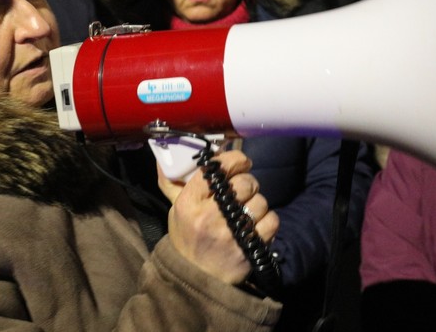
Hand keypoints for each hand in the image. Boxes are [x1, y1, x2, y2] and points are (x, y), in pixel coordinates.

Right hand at [158, 150, 278, 284]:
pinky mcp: (248, 248)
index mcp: (189, 202)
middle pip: (244, 183)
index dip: (235, 160)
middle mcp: (209, 215)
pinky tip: (255, 226)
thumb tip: (163, 157)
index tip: (241, 163)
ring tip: (247, 212)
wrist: (195, 279)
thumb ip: (173, 182)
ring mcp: (230, 233)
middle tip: (244, 191)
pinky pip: (271, 221)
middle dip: (248, 184)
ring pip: (260, 201)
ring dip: (257, 204)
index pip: (217, 168)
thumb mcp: (175, 209)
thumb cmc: (187, 237)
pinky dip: (268, 221)